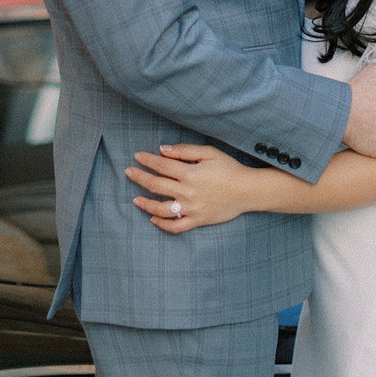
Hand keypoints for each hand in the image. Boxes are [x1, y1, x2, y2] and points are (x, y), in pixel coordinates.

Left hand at [125, 144, 251, 232]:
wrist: (247, 191)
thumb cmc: (229, 169)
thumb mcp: (209, 153)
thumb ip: (185, 151)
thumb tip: (163, 150)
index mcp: (190, 173)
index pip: (162, 166)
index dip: (147, 160)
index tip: (137, 156)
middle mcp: (187, 192)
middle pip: (156, 185)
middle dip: (140, 177)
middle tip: (128, 172)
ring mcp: (191, 208)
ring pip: (161, 208)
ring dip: (145, 203)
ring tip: (135, 199)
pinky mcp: (197, 220)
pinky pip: (176, 226)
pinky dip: (162, 224)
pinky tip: (153, 218)